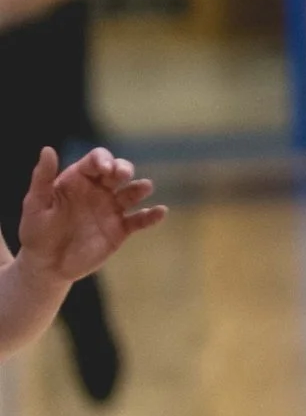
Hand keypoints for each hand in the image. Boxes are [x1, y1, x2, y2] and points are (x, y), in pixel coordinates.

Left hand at [15, 145, 163, 286]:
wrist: (47, 265)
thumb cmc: (36, 232)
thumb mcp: (35, 204)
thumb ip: (43, 178)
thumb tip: (48, 149)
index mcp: (78, 179)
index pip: (96, 161)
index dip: (103, 160)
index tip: (104, 169)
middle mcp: (98, 191)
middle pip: (118, 171)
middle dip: (123, 168)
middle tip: (122, 174)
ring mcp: (111, 210)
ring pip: (132, 193)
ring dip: (139, 187)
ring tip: (145, 187)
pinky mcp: (120, 230)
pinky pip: (139, 220)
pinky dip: (151, 216)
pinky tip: (160, 212)